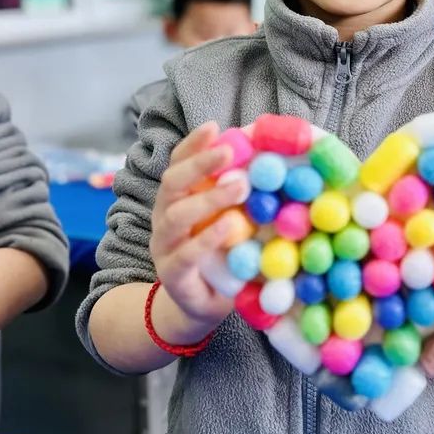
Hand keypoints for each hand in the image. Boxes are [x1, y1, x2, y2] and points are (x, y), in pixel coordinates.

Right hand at [149, 122, 248, 338]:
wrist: (198, 307)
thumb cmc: (218, 255)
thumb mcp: (228, 219)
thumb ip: (238, 195)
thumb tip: (269, 160)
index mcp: (176, 199)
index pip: (178, 164)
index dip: (193, 145)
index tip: (215, 126)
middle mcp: (164, 218)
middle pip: (172, 182)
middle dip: (200, 163)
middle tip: (229, 152)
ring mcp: (164, 247)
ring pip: (177, 215)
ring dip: (209, 198)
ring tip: (239, 186)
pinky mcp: (173, 275)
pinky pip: (187, 254)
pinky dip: (208, 238)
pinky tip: (230, 225)